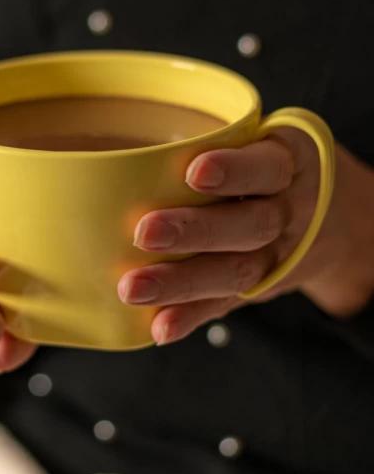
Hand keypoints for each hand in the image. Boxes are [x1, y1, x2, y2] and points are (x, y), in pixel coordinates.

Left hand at [118, 129, 373, 345]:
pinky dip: (191, 317)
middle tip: (145, 232)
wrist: (341, 222)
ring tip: (134, 289)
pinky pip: (227, 304)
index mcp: (288, 165)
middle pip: (250, 225)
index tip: (194, 172)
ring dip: (182, 283)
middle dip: (195, 231)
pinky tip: (160, 327)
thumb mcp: (267, 146)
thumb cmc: (275, 173)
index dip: (234, 170)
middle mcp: (288, 213)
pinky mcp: (262, 288)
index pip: (267, 166)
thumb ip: (221, 148)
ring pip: (236, 271)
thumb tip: (131, 154)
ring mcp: (277, 256)